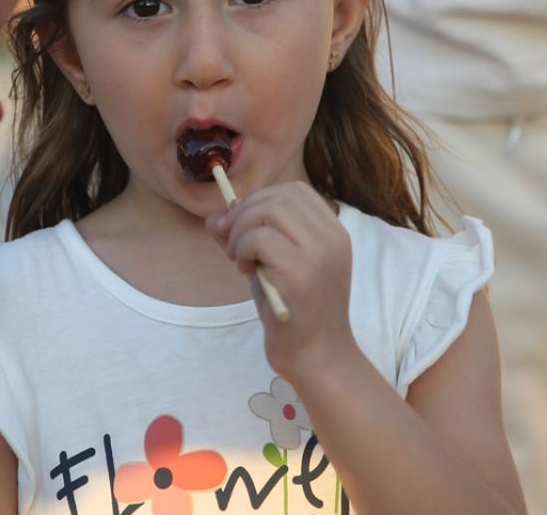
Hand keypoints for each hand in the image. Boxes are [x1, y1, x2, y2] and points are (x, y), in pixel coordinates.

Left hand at [207, 182, 357, 379]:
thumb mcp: (270, 266)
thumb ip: (248, 238)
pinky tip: (246, 270)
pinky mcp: (301, 272)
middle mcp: (332, 237)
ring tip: (239, 258)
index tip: (240, 225)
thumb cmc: (293, 312)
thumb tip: (214, 218)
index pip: (294, 191)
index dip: (260, 200)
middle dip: (243, 213)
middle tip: (231, 243)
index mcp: (332, 232)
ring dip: (241, 231)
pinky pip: (260, 238)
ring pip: (268, 211)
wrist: (315, 356)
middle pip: (278, 196)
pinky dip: (242, 249)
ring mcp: (320, 253)